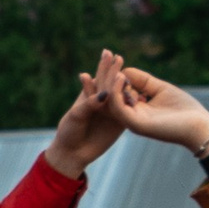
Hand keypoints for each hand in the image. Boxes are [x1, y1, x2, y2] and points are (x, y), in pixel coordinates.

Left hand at [42, 51, 126, 179]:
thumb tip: (105, 94)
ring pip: (120, 95)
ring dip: (125, 85)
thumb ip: (90, 104)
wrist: (74, 153)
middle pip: (110, 83)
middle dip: (115, 70)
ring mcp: (111, 111)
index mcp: (88, 96)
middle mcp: (101, 101)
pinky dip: (132, 102)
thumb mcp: (76, 116)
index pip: (98, 78)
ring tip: (130, 76)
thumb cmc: (69, 132)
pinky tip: (139, 94)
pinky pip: (127, 111)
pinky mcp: (119, 123)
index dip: (103, 67)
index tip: (108, 54)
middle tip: (119, 57)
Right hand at [106, 66, 208, 156]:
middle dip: (106, 74)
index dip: (112, 73)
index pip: (116, 91)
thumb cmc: (184, 109)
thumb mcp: (160, 89)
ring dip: (109, 81)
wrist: (199, 126)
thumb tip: (125, 70)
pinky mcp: (137, 125)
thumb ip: (143, 81)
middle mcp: (131, 116)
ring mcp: (132, 122)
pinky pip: (119, 108)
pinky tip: (121, 77)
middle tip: (105, 54)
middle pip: (109, 95)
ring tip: (114, 64)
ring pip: (110, 101)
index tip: (112, 56)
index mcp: (135, 110)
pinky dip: (116, 92)